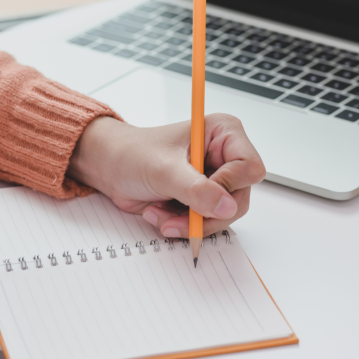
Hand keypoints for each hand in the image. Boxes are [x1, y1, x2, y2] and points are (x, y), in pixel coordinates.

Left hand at [68, 114, 264, 238]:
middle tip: (175, 218)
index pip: (249, 167)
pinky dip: (183, 225)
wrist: (110, 167)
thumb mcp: (163, 170)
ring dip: (190, 222)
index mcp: (222, 133)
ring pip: (223, 215)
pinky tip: (160, 214)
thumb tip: (227, 206)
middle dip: (204, 213)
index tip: (199, 194)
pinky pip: (206, 222)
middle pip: (238, 198)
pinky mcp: (201, 198)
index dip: (228, 186)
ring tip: (160, 214)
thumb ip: (196, 189)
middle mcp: (223, 156)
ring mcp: (213, 179)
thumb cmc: (132, 153)